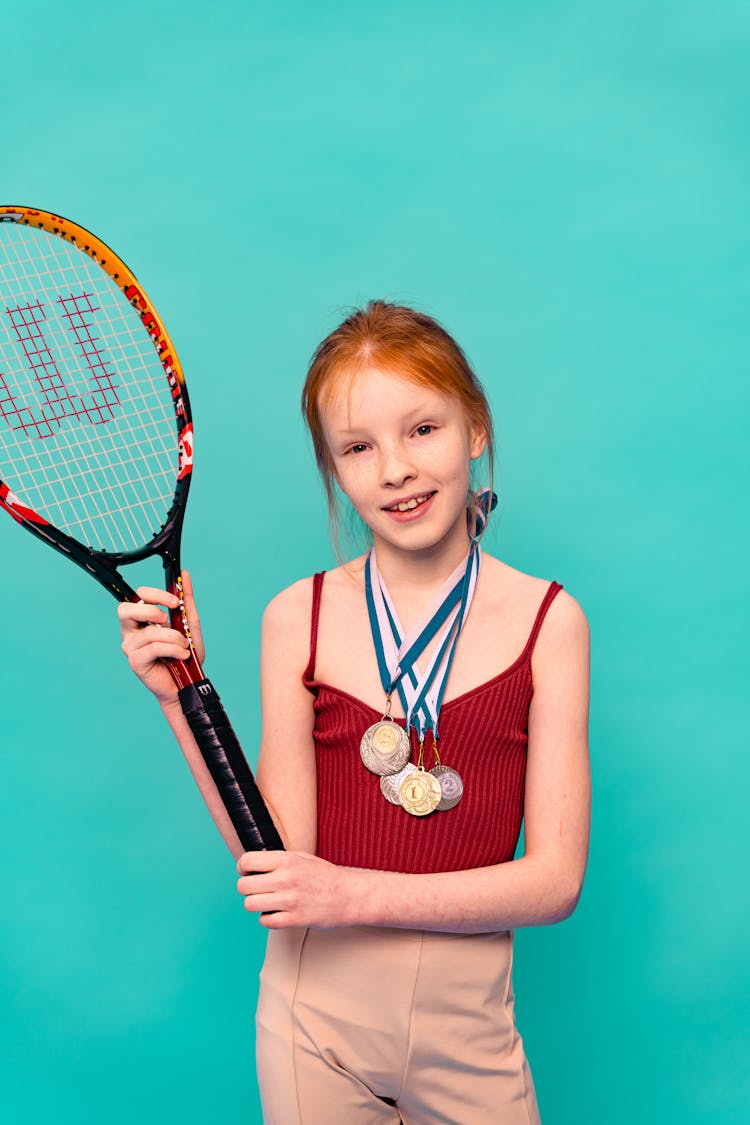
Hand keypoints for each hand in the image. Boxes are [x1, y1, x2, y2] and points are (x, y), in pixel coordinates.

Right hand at [117, 569, 204, 706]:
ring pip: (148, 632)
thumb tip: (184, 575)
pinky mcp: (135, 662)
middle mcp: (131, 631)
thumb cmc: (184, 654)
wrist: (188, 683)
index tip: (175, 601)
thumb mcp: (189, 623)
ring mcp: (130, 647)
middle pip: (124, 609)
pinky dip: (172, 649)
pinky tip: (181, 656)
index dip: (155, 594)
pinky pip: (153, 648)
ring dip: (173, 637)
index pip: (137, 596)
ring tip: (184, 646)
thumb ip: (186, 600)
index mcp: (141, 619)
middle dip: (150, 610)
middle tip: (168, 618)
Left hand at [236, 850, 352, 928]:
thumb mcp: (301, 857)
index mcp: (286, 860)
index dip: (243, 867)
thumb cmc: (324, 876)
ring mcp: (290, 900)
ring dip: (255, 904)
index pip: (247, 861)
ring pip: (250, 905)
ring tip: (266, 902)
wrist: (349, 895)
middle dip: (246, 888)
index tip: (248, 872)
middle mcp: (286, 879)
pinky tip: (277, 913)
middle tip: (257, 889)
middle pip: (243, 886)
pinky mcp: (295, 919)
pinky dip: (267, 919)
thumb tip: (251, 864)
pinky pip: (265, 921)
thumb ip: (277, 860)